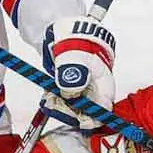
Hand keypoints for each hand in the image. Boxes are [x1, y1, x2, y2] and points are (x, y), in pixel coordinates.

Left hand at [41, 13, 116, 129]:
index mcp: (103, 82)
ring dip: (60, 105)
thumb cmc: (75, 39)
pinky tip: (48, 95)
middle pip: (86, 111)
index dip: (95, 119)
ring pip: (72, 107)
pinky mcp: (69, 87)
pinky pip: (63, 100)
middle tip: (56, 106)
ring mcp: (82, 88)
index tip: (82, 122)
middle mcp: (94, 88)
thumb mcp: (74, 55)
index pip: (104, 107)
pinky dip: (55, 99)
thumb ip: (73, 75)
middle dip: (70, 111)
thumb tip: (71, 95)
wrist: (64, 29)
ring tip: (49, 99)